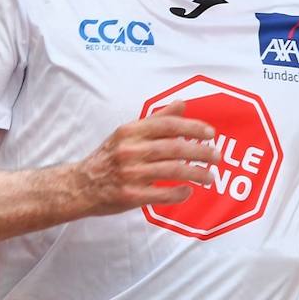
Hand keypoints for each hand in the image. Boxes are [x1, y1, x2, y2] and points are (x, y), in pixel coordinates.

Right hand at [74, 102, 219, 215]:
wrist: (80, 186)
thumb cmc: (109, 157)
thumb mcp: (128, 134)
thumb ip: (157, 120)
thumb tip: (182, 104)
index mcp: (131, 132)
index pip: (168, 125)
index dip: (192, 128)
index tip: (210, 133)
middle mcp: (130, 150)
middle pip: (174, 148)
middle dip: (200, 152)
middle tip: (217, 156)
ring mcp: (129, 173)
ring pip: (172, 171)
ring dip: (196, 173)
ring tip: (210, 176)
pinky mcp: (129, 195)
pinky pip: (161, 194)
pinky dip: (178, 193)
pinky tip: (188, 191)